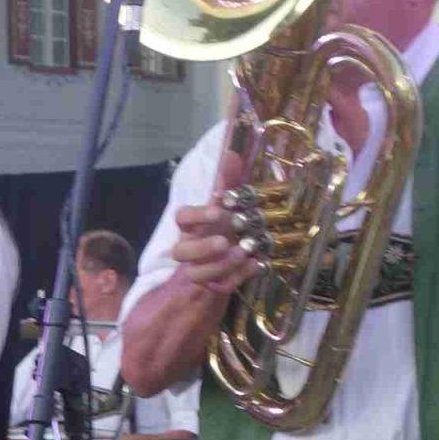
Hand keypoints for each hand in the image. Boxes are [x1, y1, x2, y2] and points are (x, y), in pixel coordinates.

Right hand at [171, 148, 258, 295]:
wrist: (235, 253)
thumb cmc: (229, 224)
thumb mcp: (231, 202)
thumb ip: (229, 180)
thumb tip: (232, 152)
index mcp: (192, 225)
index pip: (182, 218)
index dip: (197, 215)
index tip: (218, 211)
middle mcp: (190, 247)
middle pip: (181, 252)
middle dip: (202, 248)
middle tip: (224, 242)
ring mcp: (200, 268)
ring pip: (196, 274)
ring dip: (219, 265)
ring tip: (243, 253)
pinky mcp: (213, 285)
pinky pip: (220, 286)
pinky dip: (238, 277)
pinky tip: (258, 265)